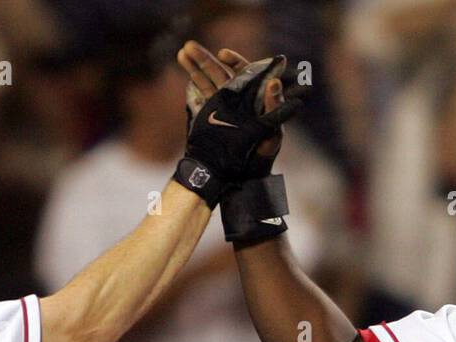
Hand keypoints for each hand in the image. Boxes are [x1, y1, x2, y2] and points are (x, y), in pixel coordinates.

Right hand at [175, 41, 302, 185]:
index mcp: (253, 100)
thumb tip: (274, 81)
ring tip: (181, 52)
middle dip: (205, 59)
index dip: (235, 62)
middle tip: (189, 46)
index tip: (223, 54)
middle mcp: (237, 101)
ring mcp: (221, 109)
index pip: (246, 74)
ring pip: (207, 82)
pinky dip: (191, 83)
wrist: (237, 182)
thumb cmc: (260, 160)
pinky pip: (200, 96)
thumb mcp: (271, 136)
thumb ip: (274, 109)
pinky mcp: (208, 118)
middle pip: (221, 73)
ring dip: (194, 67)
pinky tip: (184, 71)